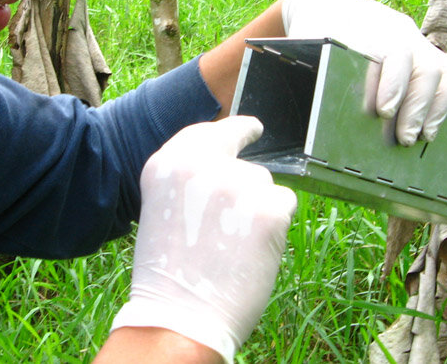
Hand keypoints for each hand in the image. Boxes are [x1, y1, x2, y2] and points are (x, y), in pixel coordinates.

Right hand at [110, 116, 296, 362]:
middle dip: (247, 185)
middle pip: (242, 162)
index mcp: (168, 163)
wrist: (180, 316)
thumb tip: (229, 169)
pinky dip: (275, 227)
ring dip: (257, 211)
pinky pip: (284, 204)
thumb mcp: (162, 209)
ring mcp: (238, 183)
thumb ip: (190, 180)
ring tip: (231, 248)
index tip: (252, 128)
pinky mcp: (269, 207)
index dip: (234, 130)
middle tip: (242, 216)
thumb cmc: (168, 275)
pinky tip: (251, 252)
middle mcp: (203, 164)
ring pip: (265, 185)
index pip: (208, 133)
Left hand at [281, 0, 446, 145]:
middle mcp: (398, 33)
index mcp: (369, 31)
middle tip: (406, 138)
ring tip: (426, 135)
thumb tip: (320, 111)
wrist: (326, 3)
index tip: (385, 111)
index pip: (394, 55)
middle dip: (417, 107)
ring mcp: (414, 39)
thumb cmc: (314, 32)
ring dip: (436, 105)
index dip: (394, 84)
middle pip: (424, 67)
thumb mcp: (308, 46)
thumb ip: (318, 70)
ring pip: (443, 68)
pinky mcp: (423, 47)